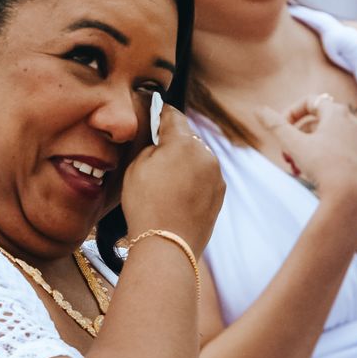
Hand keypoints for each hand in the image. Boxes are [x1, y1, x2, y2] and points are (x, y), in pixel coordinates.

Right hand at [120, 104, 224, 251]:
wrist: (167, 244)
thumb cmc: (146, 205)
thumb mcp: (136, 167)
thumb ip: (151, 146)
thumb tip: (160, 141)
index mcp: (184, 142)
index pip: (172, 115)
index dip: (160, 113)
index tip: (154, 113)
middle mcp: (206, 154)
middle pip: (188, 137)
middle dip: (174, 140)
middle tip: (156, 151)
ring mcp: (216, 174)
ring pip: (198, 156)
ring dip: (186, 160)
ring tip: (167, 178)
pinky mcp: (220, 193)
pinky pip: (205, 176)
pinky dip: (194, 178)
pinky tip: (178, 193)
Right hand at [255, 94, 356, 215]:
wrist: (353, 197)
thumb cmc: (325, 167)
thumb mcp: (295, 145)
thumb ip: (276, 126)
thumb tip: (258, 110)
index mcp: (337, 113)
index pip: (310, 101)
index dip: (290, 113)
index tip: (280, 129)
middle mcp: (351, 122)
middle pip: (315, 122)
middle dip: (295, 138)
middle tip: (285, 155)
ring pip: (324, 138)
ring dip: (304, 150)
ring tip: (295, 169)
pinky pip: (335, 150)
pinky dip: (319, 158)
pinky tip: (309, 174)